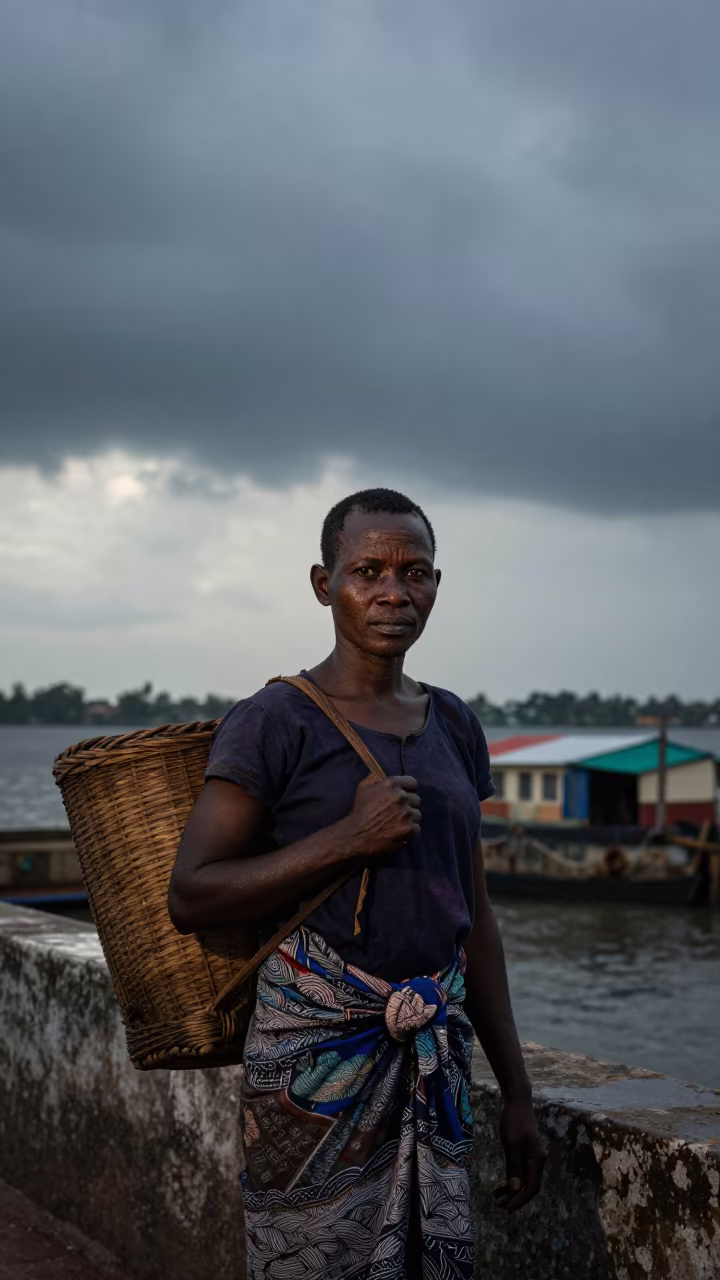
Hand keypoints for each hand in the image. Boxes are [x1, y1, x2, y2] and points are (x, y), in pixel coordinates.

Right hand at [345, 775, 420, 854]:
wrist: (357, 835)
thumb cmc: (359, 811)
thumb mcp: (363, 788)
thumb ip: (375, 779)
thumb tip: (383, 775)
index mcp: (391, 784)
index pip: (412, 783)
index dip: (409, 790)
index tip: (405, 795)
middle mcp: (401, 797)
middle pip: (416, 799)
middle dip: (409, 805)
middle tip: (399, 812)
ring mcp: (407, 813)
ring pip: (417, 814)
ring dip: (410, 818)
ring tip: (398, 823)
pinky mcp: (409, 829)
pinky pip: (416, 827)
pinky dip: (409, 831)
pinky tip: (399, 831)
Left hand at [494, 1096, 545, 1211]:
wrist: (517, 1102)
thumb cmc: (514, 1121)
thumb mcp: (512, 1144)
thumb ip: (514, 1167)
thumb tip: (515, 1189)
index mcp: (537, 1160)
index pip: (531, 1188)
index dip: (520, 1200)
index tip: (507, 1209)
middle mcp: (536, 1161)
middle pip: (528, 1186)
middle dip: (515, 1198)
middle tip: (499, 1206)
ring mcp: (531, 1157)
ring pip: (523, 1180)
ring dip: (511, 1190)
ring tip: (496, 1198)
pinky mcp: (523, 1152)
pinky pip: (519, 1171)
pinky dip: (510, 1179)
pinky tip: (500, 1185)